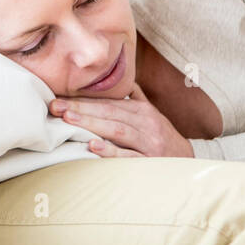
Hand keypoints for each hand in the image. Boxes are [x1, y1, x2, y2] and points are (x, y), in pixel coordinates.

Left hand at [50, 83, 194, 157]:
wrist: (188, 163)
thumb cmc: (163, 138)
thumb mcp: (152, 115)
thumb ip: (136, 99)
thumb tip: (123, 81)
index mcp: (142, 110)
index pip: (108, 103)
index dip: (83, 100)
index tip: (58, 98)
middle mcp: (145, 123)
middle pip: (109, 113)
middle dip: (80, 109)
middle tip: (55, 107)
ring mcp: (148, 143)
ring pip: (117, 130)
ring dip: (91, 124)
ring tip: (68, 120)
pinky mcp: (149, 162)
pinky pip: (128, 156)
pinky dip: (110, 151)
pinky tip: (93, 147)